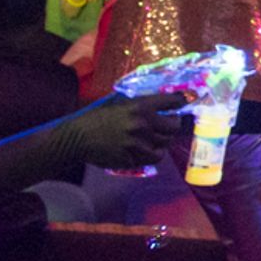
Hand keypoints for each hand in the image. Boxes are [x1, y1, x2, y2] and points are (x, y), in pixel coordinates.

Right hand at [53, 88, 190, 173]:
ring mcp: (137, 143)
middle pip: (174, 126)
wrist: (78, 137)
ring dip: (163, 141)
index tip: (182, 103)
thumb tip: (167, 101)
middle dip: (173, 124)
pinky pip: (152, 158)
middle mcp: (142, 124)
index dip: (180, 102)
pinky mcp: (131, 159)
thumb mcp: (120, 103)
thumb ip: (142, 103)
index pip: (173, 102)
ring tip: (156, 138)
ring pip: (165, 144)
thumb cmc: (98, 117)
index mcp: (140, 107)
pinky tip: (147, 149)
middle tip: (168, 124)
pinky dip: (153, 154)